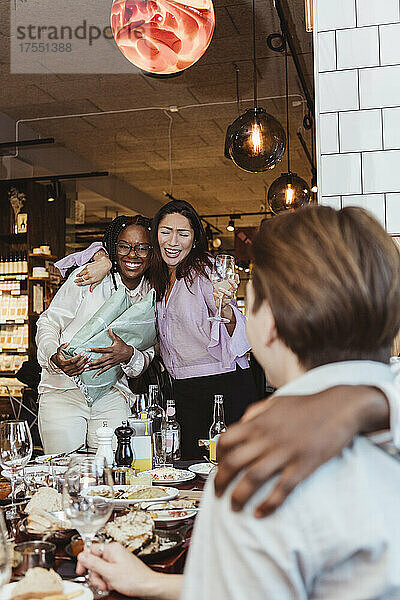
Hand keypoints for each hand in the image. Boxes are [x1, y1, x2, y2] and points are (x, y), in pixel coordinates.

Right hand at [51, 343, 88, 375]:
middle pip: (76, 365)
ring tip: (89, 359)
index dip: (78, 357)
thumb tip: (67, 343)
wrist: (56, 362)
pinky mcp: (71, 374)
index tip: (82, 353)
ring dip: (85, 364)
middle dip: (83, 360)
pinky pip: (79, 373)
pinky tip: (86, 365)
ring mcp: (68, 372)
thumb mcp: (59, 350)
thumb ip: (62, 346)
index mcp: (62, 363)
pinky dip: (83, 369)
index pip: (72, 361)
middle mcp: (65, 369)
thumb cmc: (59, 357)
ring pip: (78, 369)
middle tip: (88, 355)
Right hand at [74, 254, 111, 290]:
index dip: (80, 284)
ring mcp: (88, 271)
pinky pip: (82, 270)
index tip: (77, 284)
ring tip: (76, 277)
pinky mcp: (87, 266)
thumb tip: (91, 290)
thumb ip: (94, 286)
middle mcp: (90, 276)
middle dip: (77, 280)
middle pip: (82, 279)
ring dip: (78, 276)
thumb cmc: (102, 272)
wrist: (104, 264)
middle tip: (75, 281)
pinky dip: (80, 272)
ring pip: (81, 274)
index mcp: (92, 280)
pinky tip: (79, 273)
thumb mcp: (99, 281)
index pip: (84, 283)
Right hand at [76, 542, 158, 596]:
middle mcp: (114, 552)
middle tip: (100, 582)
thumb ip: (94, 563)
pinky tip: (112, 585)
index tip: (81, 570)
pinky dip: (107, 580)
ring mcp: (117, 560)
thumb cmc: (134, 578)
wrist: (147, 586)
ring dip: (101, 579)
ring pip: (100, 569)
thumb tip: (81, 555)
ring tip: (108, 585)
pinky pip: (107, 573)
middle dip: (95, 574)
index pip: (91, 549)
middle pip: (95, 561)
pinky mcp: (119, 567)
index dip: (84, 561)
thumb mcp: (109, 572)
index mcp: (112, 548)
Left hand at [87, 329, 133, 375]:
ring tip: (86, 369)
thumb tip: (109, 329)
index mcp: (111, 350)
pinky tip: (95, 375)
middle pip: (100, 360)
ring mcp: (111, 362)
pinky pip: (105, 369)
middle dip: (92, 362)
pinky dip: (100, 372)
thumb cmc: (123, 346)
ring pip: (101, 366)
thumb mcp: (118, 340)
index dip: (94, 349)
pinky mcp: (112, 365)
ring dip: (93, 367)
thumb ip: (113, 335)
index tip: (87, 349)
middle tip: (85, 364)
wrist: (129, 354)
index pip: (101, 350)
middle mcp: (110, 356)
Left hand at [212, 274, 238, 310]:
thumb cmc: (219, 294)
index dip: (237, 279)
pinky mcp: (226, 301)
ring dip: (224, 291)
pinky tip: (215, 294)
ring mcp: (229, 296)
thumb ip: (214, 281)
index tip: (236, 275)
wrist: (219, 303)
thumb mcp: (216, 287)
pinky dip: (219, 296)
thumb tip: (210, 275)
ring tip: (219, 289)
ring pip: (229, 293)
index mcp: (230, 287)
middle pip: (235, 287)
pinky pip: (223, 299)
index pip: (235, 282)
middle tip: (229, 280)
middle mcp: (231, 291)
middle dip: (233, 283)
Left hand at [214, 386, 388, 517]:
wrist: (340, 407)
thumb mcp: (276, 401)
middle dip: (220, 482)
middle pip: (233, 463)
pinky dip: (268, 504)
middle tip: (217, 493)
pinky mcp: (303, 465)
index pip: (226, 440)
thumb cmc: (308, 405)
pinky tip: (261, 513)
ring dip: (239, 496)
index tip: (217, 467)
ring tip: (234, 507)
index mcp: (259, 422)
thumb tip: (241, 422)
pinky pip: (281, 489)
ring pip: (252, 478)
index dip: (218, 456)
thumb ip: (256, 411)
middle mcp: (267, 438)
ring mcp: (285, 452)